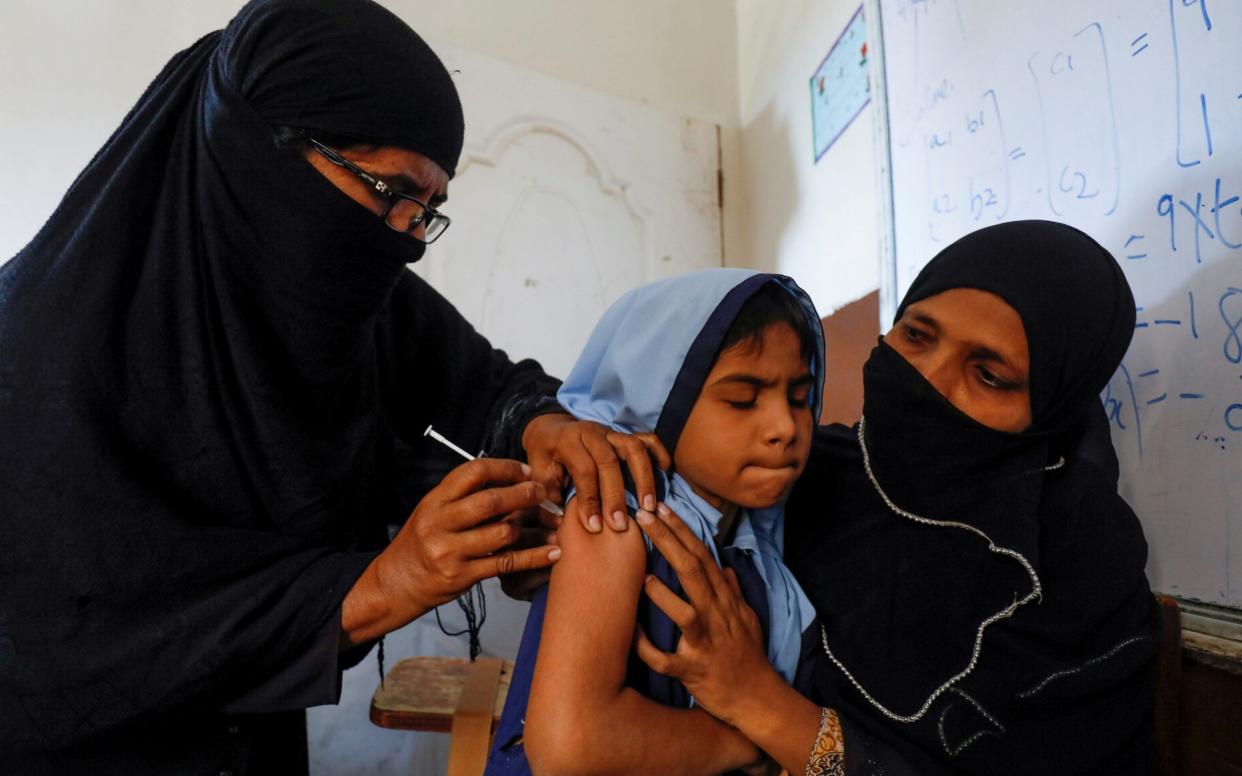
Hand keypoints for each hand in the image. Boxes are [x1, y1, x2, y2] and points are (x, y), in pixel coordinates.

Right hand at [358, 459, 560, 637]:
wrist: (395, 583)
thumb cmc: (421, 543)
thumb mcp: (432, 511)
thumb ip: (462, 497)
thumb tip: (507, 478)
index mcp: (435, 500)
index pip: (474, 472)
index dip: (505, 468)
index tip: (526, 472)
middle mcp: (440, 522)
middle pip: (491, 501)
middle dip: (524, 494)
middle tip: (543, 493)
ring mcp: (450, 551)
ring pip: (502, 532)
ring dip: (534, 528)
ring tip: (554, 524)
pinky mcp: (462, 576)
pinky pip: (506, 563)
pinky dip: (534, 557)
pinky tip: (554, 553)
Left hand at [521, 413, 670, 533]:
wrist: (550, 431)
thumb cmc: (544, 458)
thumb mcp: (538, 476)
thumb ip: (547, 499)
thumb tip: (560, 526)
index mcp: (567, 441)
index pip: (583, 470)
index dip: (589, 499)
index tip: (594, 527)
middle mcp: (592, 433)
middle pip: (609, 462)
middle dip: (616, 496)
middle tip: (620, 526)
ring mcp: (611, 432)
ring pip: (634, 448)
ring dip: (644, 479)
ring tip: (648, 508)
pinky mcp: (625, 435)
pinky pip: (649, 440)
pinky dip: (660, 456)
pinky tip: (664, 478)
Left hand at [631, 504, 774, 725]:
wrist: (758, 700)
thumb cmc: (749, 657)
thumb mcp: (749, 619)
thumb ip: (734, 592)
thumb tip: (726, 568)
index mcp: (725, 601)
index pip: (702, 557)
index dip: (682, 531)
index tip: (663, 508)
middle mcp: (717, 616)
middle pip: (692, 572)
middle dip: (668, 542)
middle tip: (645, 518)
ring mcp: (706, 644)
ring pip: (685, 614)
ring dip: (662, 595)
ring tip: (641, 576)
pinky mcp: (693, 671)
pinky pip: (667, 660)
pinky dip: (648, 648)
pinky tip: (630, 633)